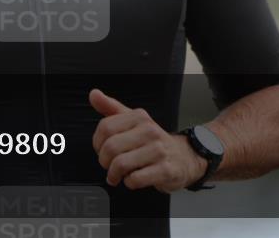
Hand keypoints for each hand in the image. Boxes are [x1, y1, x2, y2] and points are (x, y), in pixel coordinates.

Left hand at [89, 88, 207, 193]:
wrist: (184, 156)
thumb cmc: (154, 141)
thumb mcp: (133, 121)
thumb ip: (111, 108)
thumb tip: (94, 95)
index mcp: (139, 117)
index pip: (105, 127)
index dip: (97, 143)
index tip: (101, 149)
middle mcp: (149, 131)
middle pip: (111, 147)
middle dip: (104, 161)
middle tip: (108, 165)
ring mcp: (159, 150)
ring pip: (121, 164)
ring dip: (114, 174)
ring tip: (118, 175)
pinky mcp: (165, 170)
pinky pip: (136, 179)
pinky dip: (129, 182)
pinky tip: (133, 179)